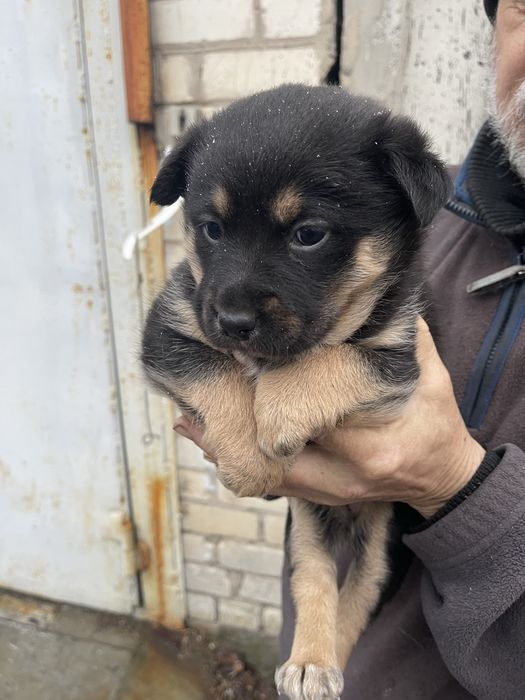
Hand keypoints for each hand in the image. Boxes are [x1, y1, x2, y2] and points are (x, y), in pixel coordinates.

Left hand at [175, 318, 485, 517]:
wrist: (443, 480)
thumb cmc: (437, 424)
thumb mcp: (431, 376)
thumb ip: (405, 338)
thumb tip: (376, 297)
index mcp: (371, 445)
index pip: (311, 413)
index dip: (276, 385)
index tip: (245, 358)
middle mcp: (345, 475)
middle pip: (277, 448)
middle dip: (241, 416)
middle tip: (203, 387)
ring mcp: (331, 492)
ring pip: (265, 474)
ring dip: (226, 447)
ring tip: (189, 420)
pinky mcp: (320, 498)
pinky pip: (270, 484)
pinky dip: (237, 463)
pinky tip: (208, 443)